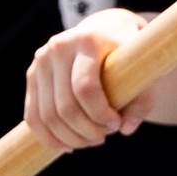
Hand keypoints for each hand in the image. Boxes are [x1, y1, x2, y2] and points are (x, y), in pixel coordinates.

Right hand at [23, 8, 151, 151]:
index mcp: (87, 41)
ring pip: (46, 115)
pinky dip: (49, 137)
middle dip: (85, 131)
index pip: (85, 88)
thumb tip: (126, 129)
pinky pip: (32, 116)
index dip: (99, 114)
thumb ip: (142, 100)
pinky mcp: (32, 75)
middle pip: (65, 106)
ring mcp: (41, 61)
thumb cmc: (129, 54)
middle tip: (104, 137)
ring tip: (91, 141)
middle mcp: (58, 48)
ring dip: (70, 138)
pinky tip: (68, 146)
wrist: (106, 29)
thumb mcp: (144, 69)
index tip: (116, 124)